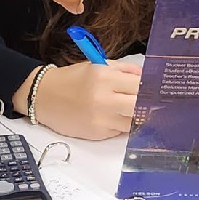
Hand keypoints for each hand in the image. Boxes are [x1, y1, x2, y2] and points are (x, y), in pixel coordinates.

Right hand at [20, 60, 140, 140]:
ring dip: (136, 117)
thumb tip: (147, 78)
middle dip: (147, 105)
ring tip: (135, 111)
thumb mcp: (98, 65)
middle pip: (140, 106)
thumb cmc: (73, 79)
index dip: (150, 88)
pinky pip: (119, 131)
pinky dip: (122, 125)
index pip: (140, 85)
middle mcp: (103, 99)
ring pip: (132, 122)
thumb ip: (126, 70)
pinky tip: (118, 118)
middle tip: (151, 103)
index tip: (156, 90)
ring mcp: (99, 119)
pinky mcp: (96, 133)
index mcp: (104, 78)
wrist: (42, 97)